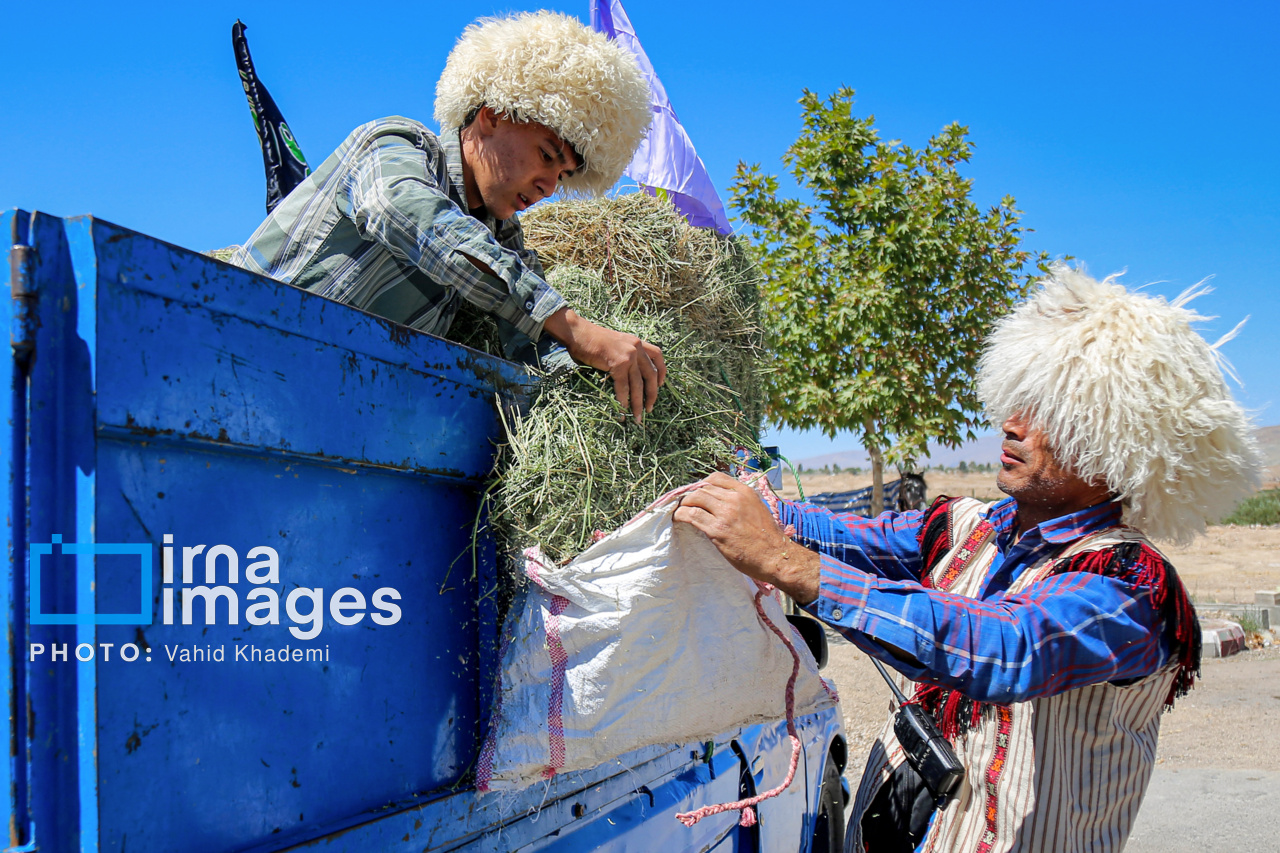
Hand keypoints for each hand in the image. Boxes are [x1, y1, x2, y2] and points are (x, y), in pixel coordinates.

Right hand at [544, 307, 665, 422]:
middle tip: (649, 408)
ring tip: (637, 416)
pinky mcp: (618, 363)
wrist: (578, 332)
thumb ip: (625, 355)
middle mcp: (636, 347)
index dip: (662, 372)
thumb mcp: (615, 344)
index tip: (660, 385)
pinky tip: (622, 409)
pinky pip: (623, 386)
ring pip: (638, 384)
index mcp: (637, 342)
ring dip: (638, 403)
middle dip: (652, 394)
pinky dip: (623, 400)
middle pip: (651, 374)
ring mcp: (628, 355)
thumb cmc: (591, 339)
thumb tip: (628, 376)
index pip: (657, 355)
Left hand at [672, 473, 820, 603]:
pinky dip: (681, 515)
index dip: (703, 484)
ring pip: (695, 498)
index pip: (717, 478)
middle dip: (691, 495)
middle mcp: (735, 499)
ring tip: (680, 510)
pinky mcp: (717, 529)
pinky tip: (678, 518)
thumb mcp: (758, 509)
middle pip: (703, 488)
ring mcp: (725, 513)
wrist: (774, 556)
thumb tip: (722, 501)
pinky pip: (692, 515)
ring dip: (683, 504)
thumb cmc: (768, 538)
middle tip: (685, 503)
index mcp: (745, 492)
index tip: (698, 492)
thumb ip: (741, 502)